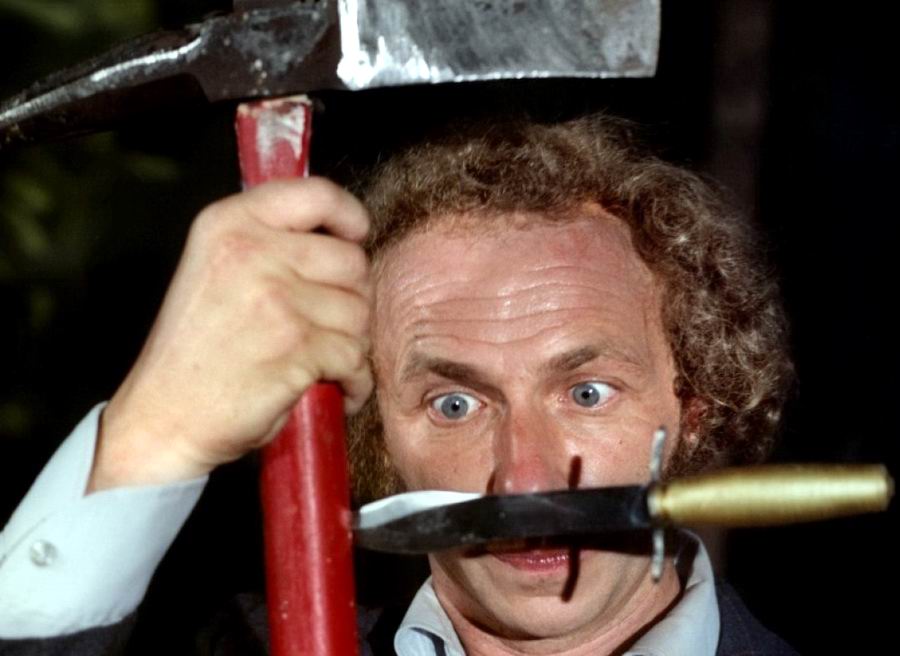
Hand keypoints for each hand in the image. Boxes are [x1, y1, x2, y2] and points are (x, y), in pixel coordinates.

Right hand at [88, 178, 372, 490]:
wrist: (164, 418)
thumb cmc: (198, 351)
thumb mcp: (217, 269)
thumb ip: (270, 242)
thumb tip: (342, 237)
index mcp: (229, 223)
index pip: (316, 194)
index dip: (348, 217)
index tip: (353, 238)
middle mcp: (252, 251)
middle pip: (352, 261)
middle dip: (349, 299)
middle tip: (324, 327)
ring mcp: (276, 298)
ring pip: (360, 312)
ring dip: (351, 344)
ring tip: (320, 362)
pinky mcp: (296, 346)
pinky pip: (356, 357)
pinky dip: (353, 381)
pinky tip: (332, 388)